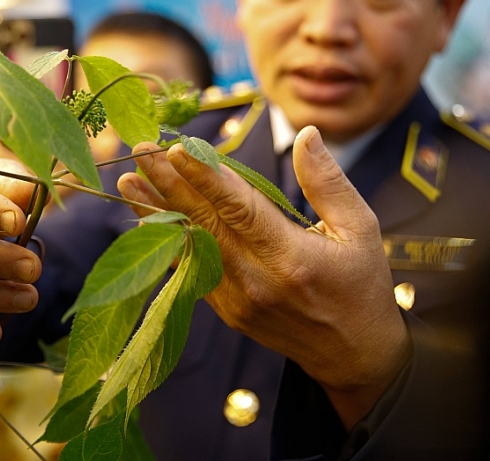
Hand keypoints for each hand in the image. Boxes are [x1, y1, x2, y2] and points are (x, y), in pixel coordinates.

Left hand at [117, 126, 408, 428]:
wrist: (353, 356)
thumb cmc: (361, 286)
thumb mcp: (361, 230)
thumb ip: (328, 183)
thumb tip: (307, 134)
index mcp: (292, 258)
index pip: (240, 209)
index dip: (205, 178)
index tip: (176, 150)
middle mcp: (258, 281)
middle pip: (204, 224)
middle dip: (169, 184)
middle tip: (141, 151)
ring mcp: (237, 300)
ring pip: (189, 246)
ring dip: (157, 212)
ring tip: (128, 182)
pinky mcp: (226, 311)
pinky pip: (191, 269)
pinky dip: (168, 241)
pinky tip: (146, 217)